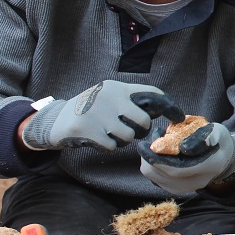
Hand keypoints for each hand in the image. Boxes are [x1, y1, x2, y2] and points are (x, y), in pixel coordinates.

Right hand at [21, 80, 184, 151]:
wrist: (55, 120)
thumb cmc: (90, 110)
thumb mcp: (109, 98)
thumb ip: (130, 102)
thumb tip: (162, 110)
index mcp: (118, 87)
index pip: (152, 93)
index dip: (169, 106)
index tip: (179, 117)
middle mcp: (109, 96)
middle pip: (143, 121)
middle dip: (140, 131)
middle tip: (129, 131)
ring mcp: (97, 112)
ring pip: (128, 136)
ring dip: (121, 140)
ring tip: (108, 133)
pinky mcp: (86, 128)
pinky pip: (111, 145)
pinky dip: (107, 146)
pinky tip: (97, 139)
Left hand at [138, 122, 234, 194]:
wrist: (223, 157)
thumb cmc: (218, 140)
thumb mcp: (217, 130)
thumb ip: (204, 136)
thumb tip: (184, 147)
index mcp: (210, 166)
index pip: (178, 169)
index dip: (159, 159)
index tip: (147, 145)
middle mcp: (197, 182)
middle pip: (164, 176)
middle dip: (149, 159)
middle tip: (145, 143)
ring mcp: (187, 188)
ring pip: (157, 179)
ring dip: (149, 161)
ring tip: (153, 144)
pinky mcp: (177, 188)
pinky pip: (157, 179)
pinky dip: (152, 166)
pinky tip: (157, 153)